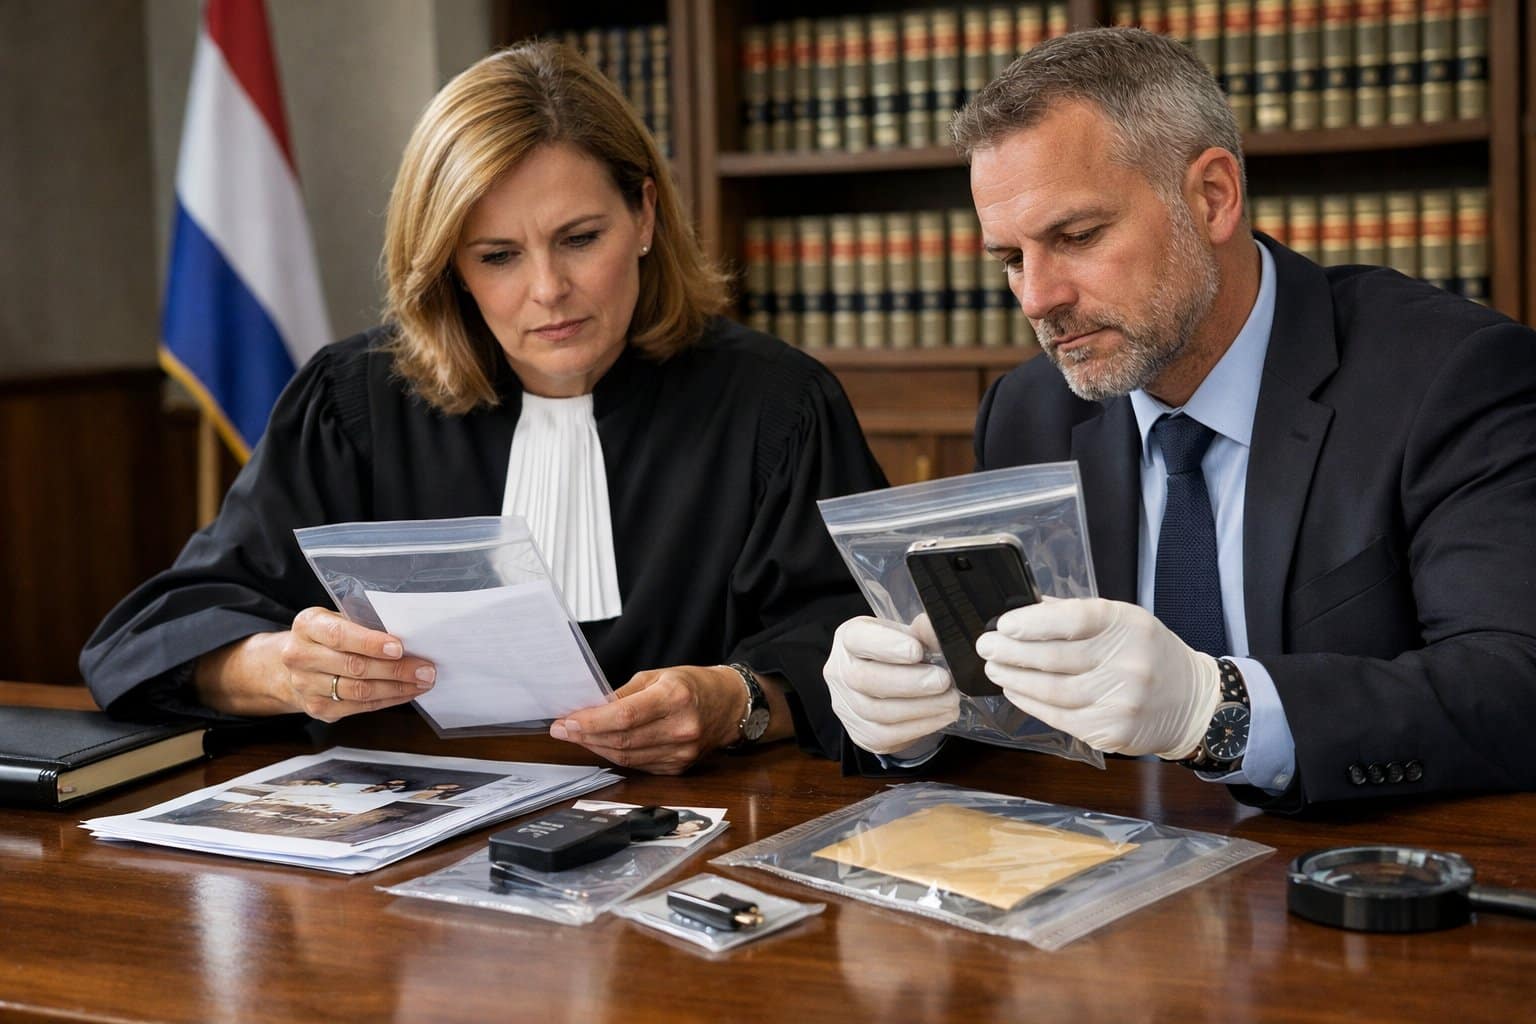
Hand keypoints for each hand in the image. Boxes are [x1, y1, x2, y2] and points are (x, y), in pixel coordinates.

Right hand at [195, 607, 435, 722]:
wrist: (289, 666)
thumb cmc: (325, 637)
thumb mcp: (337, 619)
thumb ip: (363, 624)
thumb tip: (409, 633)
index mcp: (307, 625)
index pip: (340, 635)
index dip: (371, 643)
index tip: (399, 648)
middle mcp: (301, 656)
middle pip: (354, 667)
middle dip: (395, 669)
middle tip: (425, 669)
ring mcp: (306, 686)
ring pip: (359, 691)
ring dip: (397, 688)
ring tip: (423, 682)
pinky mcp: (318, 709)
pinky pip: (360, 707)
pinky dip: (388, 700)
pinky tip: (407, 692)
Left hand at [549, 665, 745, 773]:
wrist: (729, 705)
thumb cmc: (692, 685)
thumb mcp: (657, 676)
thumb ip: (623, 694)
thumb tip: (589, 709)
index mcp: (675, 698)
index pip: (624, 717)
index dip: (591, 722)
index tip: (566, 722)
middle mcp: (681, 728)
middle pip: (622, 741)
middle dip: (586, 736)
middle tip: (563, 730)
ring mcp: (682, 753)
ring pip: (626, 758)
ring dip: (596, 748)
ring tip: (578, 737)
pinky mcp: (678, 767)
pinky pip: (638, 766)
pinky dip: (616, 756)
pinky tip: (602, 745)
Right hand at [824, 616, 958, 754]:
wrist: (891, 688)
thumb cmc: (900, 656)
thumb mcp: (909, 636)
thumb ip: (921, 633)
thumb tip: (931, 625)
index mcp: (849, 638)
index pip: (857, 638)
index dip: (886, 645)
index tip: (917, 651)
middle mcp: (839, 671)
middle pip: (863, 679)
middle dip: (908, 682)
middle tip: (943, 681)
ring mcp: (845, 705)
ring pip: (876, 712)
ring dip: (920, 707)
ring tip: (950, 700)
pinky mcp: (860, 733)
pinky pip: (885, 735)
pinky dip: (918, 727)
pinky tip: (941, 717)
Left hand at [975, 598, 1220, 758]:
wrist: (1192, 702)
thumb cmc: (1147, 653)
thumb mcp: (1124, 621)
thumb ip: (1075, 614)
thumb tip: (1024, 610)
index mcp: (1127, 625)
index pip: (1074, 620)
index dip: (1033, 622)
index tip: (1004, 625)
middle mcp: (1127, 662)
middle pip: (1055, 658)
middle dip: (1011, 652)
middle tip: (986, 647)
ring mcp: (1121, 700)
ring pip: (1053, 691)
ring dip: (1015, 680)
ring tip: (995, 669)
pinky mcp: (1111, 731)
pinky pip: (1060, 717)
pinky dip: (1031, 703)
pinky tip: (1016, 691)